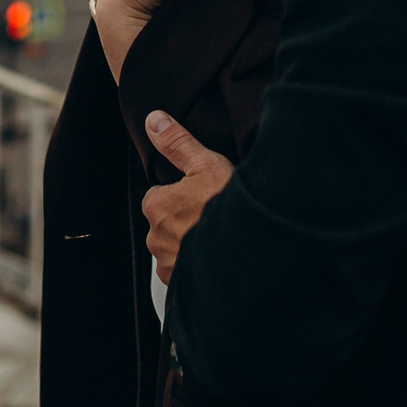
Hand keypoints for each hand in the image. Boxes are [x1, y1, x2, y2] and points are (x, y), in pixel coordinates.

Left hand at [141, 111, 233, 286]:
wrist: (252, 254)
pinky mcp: (181, 287)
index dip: (183, 193)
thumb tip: (153, 120)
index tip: (204, 195)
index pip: (160, 196)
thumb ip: (177, 142)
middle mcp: (155, 239)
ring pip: (176, 249)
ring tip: (222, 237)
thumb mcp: (206, 164)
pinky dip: (199, 268)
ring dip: (193, 245)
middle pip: (168, 223)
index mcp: (156, 206)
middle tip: (217, 214)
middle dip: (187, 220)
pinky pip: (186, 273)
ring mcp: (168, 266)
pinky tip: (220, 258)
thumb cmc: (229, 207)